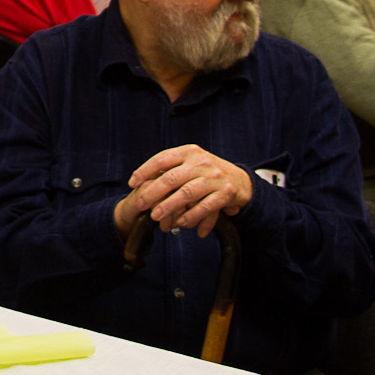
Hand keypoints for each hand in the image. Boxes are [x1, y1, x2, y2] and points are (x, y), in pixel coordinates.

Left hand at [113, 144, 252, 238]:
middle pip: (171, 178)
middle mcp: (201, 162)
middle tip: (140, 204)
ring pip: (186, 194)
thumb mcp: (191, 162)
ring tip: (156, 216)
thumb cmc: (207, 172)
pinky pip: (205, 207)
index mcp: (189, 152)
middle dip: (152, 192)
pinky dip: (191, 216)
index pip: (162, 158)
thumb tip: (141, 177)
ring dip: (169, 207)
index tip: (132, 183)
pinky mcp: (225, 193)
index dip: (145, 171)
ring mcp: (214, 177)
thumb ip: (171, 167)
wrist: (241, 180)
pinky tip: (181, 223)